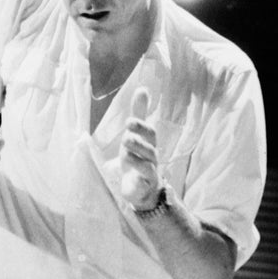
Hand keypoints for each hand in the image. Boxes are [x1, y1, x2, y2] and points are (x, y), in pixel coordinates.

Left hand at [120, 88, 161, 210]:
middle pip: (151, 146)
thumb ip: (139, 115)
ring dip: (136, 154)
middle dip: (138, 139)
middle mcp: (152, 157)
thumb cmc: (137, 160)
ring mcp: (150, 171)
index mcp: (149, 144)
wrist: (141, 190)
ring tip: (125, 151)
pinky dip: (139, 171)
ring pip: (148, 162)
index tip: (128, 121)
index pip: (150, 132)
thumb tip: (143, 89)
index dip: (141, 126)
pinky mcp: (146, 185)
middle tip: (126, 135)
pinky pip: (146, 178)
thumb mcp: (134, 136)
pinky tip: (131, 168)